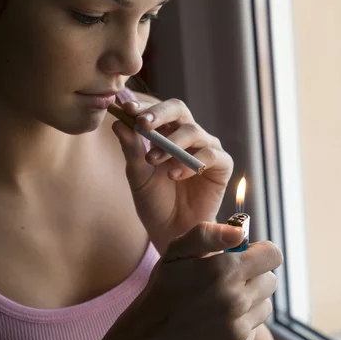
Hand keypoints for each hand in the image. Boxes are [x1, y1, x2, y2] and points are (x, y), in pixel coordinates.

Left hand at [112, 97, 233, 251]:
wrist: (172, 232)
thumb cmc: (155, 201)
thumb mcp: (138, 174)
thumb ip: (131, 149)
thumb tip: (118, 123)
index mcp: (168, 133)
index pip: (158, 111)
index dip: (144, 108)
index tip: (128, 110)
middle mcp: (189, 136)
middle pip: (179, 109)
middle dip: (160, 114)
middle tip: (144, 123)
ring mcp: (207, 148)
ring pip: (193, 131)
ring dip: (171, 143)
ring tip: (154, 160)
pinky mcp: (222, 165)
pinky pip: (209, 155)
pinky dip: (189, 163)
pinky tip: (174, 175)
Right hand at [134, 222, 282, 339]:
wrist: (149, 335)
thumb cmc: (166, 285)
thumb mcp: (177, 250)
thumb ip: (208, 234)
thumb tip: (240, 232)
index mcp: (226, 270)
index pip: (273, 255)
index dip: (260, 252)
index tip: (244, 256)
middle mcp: (237, 300)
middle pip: (270, 281)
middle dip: (254, 276)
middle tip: (228, 279)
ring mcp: (237, 329)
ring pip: (265, 306)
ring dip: (249, 301)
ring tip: (221, 301)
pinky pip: (253, 330)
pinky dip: (240, 324)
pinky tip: (216, 322)